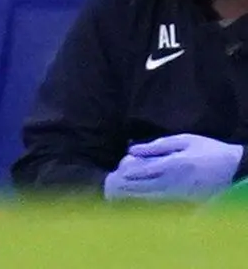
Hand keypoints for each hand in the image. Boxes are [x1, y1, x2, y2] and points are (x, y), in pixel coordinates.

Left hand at [104, 134, 243, 200]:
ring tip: (119, 194)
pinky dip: (148, 204)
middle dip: (126, 187)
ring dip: (133, 197)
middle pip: (143, 188)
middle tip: (112, 185)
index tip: (116, 171)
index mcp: (172, 164)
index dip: (126, 172)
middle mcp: (174, 182)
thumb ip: (157, 145)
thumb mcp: (183, 140)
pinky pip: (162, 206)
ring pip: (150, 200)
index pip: (142, 171)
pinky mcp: (186, 204)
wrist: (233, 170)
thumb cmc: (207, 150)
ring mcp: (180, 196)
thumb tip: (132, 149)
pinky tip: (139, 201)